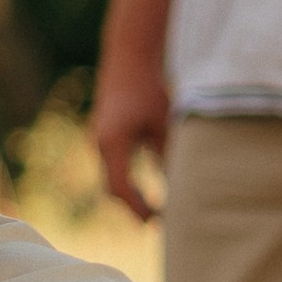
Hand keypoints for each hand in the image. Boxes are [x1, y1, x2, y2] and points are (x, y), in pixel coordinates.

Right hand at [91, 60, 168, 224]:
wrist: (128, 57)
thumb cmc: (149, 87)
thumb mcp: (164, 123)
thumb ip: (169, 155)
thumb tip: (181, 185)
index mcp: (113, 143)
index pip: (120, 188)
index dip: (137, 208)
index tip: (155, 221)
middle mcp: (100, 145)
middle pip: (113, 188)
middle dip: (132, 208)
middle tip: (154, 224)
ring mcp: (99, 140)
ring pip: (112, 178)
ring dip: (129, 196)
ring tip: (151, 213)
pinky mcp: (104, 135)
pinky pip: (113, 167)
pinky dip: (126, 182)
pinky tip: (143, 189)